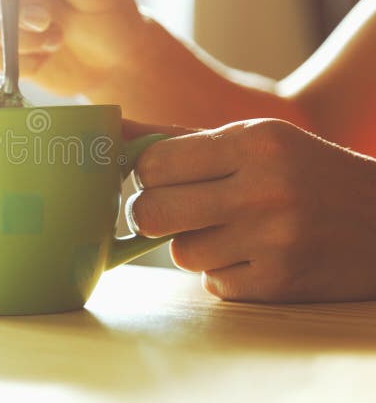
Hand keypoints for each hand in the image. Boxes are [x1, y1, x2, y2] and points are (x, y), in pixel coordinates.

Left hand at [127, 118, 375, 302]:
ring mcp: (274, 240)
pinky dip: (225, 273)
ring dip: (194, 244)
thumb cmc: (304, 172)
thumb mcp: (253, 139)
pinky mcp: (281, 283)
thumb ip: (177, 137)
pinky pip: (213, 283)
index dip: (146, 175)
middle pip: (152, 212)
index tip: (157, 179)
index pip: (153, 163)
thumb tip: (110, 131)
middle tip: (172, 209)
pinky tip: (256, 254)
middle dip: (152, 213)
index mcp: (254, 142)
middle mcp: (263, 189)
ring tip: (231, 230)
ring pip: (181, 253)